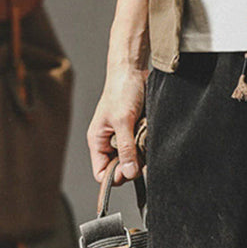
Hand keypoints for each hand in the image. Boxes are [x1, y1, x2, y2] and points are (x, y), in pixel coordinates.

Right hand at [88, 66, 146, 184]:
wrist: (134, 70)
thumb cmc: (121, 89)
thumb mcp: (122, 121)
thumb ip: (126, 149)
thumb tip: (129, 173)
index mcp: (98, 142)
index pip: (102, 174)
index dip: (115, 177)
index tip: (129, 170)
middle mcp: (110, 144)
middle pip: (121, 171)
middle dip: (132, 165)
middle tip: (140, 152)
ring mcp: (124, 141)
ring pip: (134, 162)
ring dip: (142, 155)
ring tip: (142, 137)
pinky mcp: (136, 136)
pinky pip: (144, 151)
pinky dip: (148, 146)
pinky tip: (147, 133)